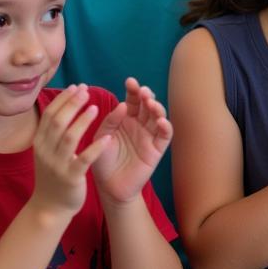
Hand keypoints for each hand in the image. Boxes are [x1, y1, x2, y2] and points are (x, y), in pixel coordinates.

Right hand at [33, 86, 109, 216]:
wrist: (49, 207)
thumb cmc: (53, 175)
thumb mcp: (47, 151)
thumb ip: (54, 130)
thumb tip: (65, 104)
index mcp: (40, 142)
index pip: (49, 114)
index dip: (63, 99)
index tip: (77, 86)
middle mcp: (45, 151)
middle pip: (57, 121)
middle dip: (72, 104)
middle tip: (86, 90)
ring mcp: (56, 165)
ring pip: (69, 138)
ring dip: (82, 121)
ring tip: (96, 108)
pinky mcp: (70, 178)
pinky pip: (83, 160)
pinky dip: (95, 148)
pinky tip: (107, 138)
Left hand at [91, 78, 172, 203]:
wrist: (108, 187)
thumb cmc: (102, 160)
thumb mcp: (101, 137)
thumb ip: (110, 121)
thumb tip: (122, 105)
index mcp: (125, 119)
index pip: (132, 100)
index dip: (133, 90)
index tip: (130, 81)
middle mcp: (139, 124)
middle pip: (147, 105)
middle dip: (146, 96)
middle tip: (142, 90)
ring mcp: (149, 136)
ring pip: (158, 116)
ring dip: (157, 107)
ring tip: (150, 103)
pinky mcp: (156, 149)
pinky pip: (164, 136)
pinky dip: (165, 127)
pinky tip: (161, 121)